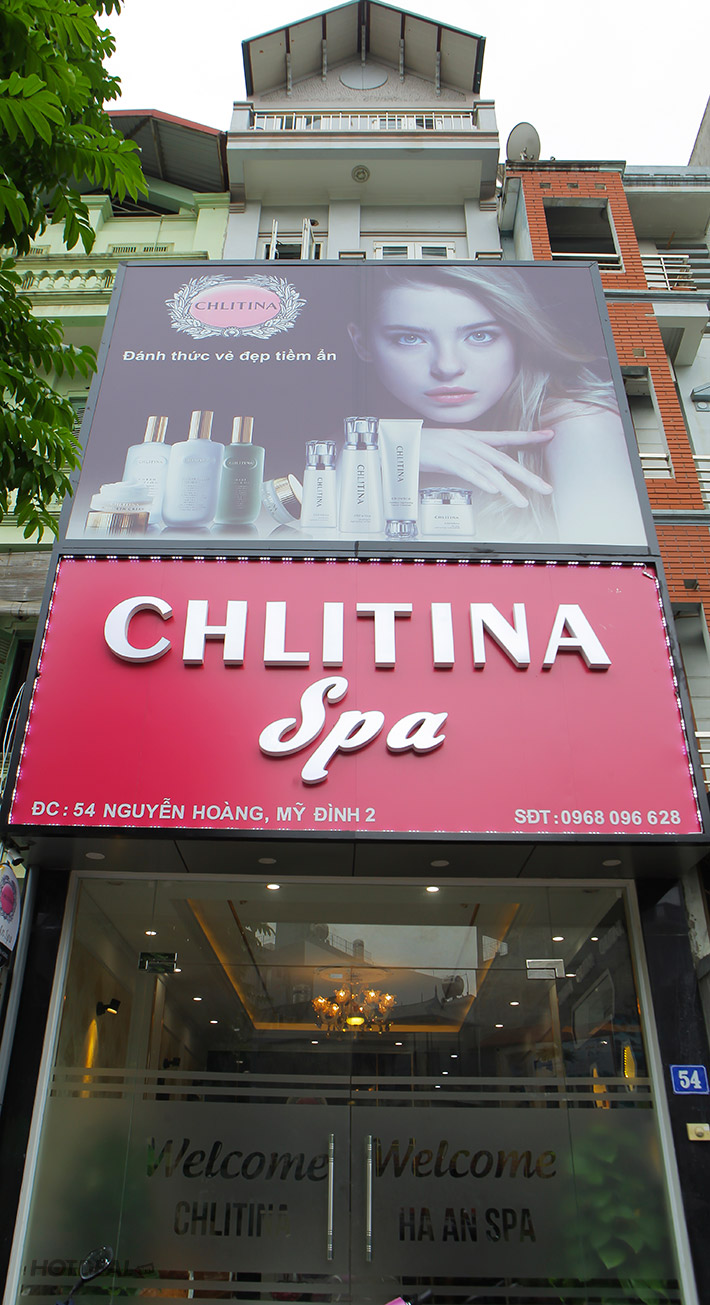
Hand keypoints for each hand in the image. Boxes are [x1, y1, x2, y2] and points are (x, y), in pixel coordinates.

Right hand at [420, 428, 553, 507]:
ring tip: (521, 502)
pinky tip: (493, 489)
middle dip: (526, 475)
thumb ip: (469, 459)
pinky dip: (481, 480)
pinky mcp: (443, 458)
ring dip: (507, 487)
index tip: (549, 435)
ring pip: (488, 469)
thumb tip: (485, 473)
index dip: (527, 436)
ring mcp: (456, 449)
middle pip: (503, 459)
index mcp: (470, 438)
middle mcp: (467, 441)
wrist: (395, 442)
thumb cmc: (421, 449)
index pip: (504, 436)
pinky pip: (466, 470)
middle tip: (545, 488)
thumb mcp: (449, 451)